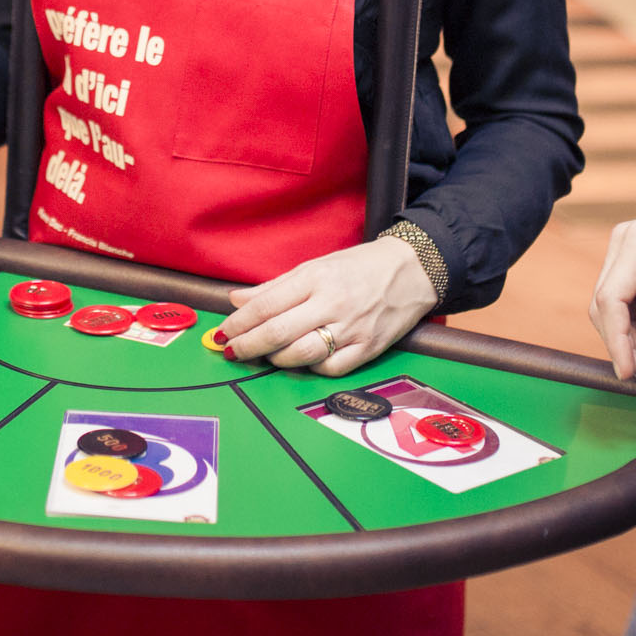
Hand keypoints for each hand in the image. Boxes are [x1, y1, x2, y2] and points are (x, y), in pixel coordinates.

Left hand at [217, 237, 437, 377]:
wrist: (413, 271)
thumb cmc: (359, 267)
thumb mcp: (315, 266)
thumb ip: (274, 286)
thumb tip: (236, 300)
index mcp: (316, 278)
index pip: (265, 305)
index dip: (238, 324)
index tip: (222, 334)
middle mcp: (332, 303)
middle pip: (278, 333)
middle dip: (248, 346)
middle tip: (232, 352)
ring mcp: (352, 329)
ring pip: (302, 355)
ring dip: (275, 360)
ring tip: (266, 356)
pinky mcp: (369, 349)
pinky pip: (331, 369)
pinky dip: (310, 369)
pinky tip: (302, 362)